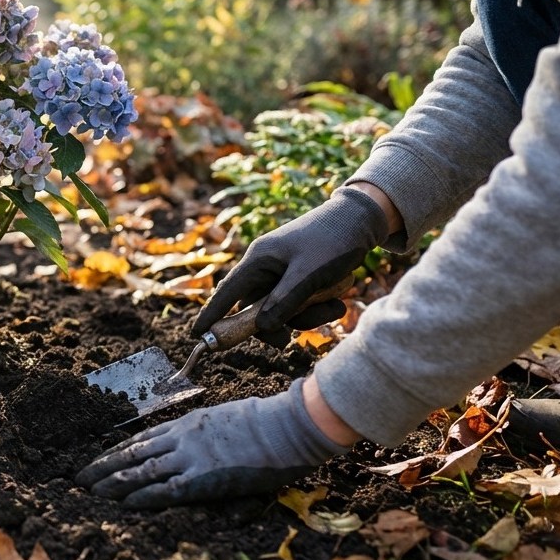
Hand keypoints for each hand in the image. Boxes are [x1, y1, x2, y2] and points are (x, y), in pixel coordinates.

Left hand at [75, 380, 348, 508]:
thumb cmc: (268, 422)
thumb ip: (207, 433)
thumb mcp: (227, 418)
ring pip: (140, 470)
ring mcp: (190, 457)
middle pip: (132, 453)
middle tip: (79, 478)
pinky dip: (141, 496)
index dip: (117, 450)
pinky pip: (165, 490)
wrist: (287, 425)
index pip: (142, 438)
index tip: (99, 459)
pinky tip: (122, 503)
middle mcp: (181, 438)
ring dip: (112, 482)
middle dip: (103, 466)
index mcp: (187, 423)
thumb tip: (200, 447)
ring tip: (89, 492)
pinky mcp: (204, 478)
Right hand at [196, 185, 389, 345]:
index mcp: (259, 260)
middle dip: (277, 323)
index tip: (196, 334)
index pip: (227, 292)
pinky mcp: (299, 278)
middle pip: (256, 309)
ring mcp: (282, 273)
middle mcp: (266, 267)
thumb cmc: (332, 240)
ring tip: (335, 306)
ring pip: (281, 310)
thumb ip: (284, 301)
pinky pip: (298, 304)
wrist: (363, 220)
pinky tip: (338, 300)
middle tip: (290, 339)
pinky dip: (316, 308)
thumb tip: (262, 328)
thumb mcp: (309, 273)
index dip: (211, 314)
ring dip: (306, 316)